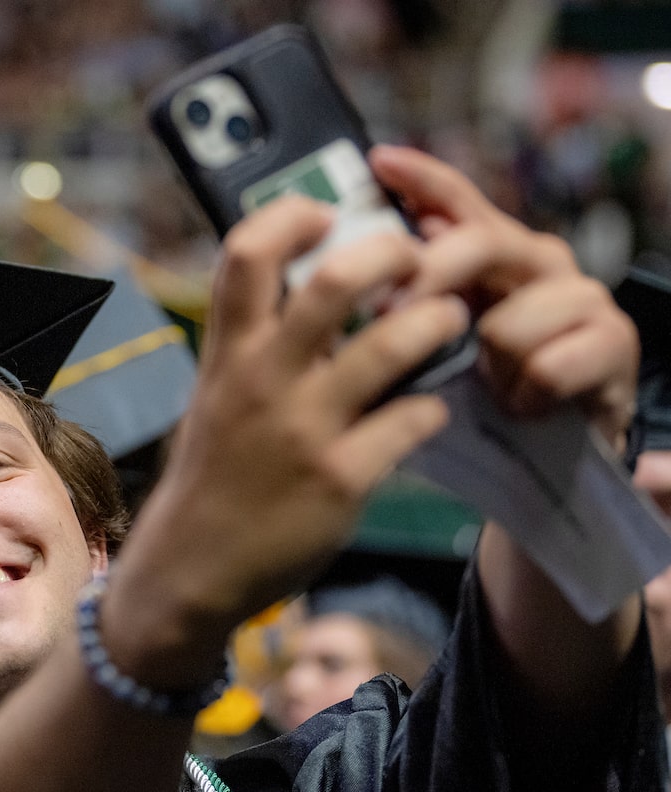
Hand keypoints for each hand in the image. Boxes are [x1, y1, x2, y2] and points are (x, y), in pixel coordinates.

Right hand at [103, 193, 467, 683]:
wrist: (191, 568)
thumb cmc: (211, 475)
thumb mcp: (214, 397)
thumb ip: (253, 345)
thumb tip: (309, 288)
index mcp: (226, 353)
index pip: (248, 252)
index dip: (294, 214)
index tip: (329, 214)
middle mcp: (263, 380)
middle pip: (337, 280)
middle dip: (393, 252)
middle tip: (418, 258)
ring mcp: (304, 429)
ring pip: (397, 342)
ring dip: (439, 321)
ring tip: (449, 321)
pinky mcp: (341, 478)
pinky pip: (414, 419)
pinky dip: (434, 405)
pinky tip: (429, 410)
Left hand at [371, 144, 638, 452]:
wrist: (557, 445)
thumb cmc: (488, 389)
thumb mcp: (440, 343)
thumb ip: (411, 300)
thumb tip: (361, 265)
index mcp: (496, 253)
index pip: (459, 201)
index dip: (421, 179)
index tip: (378, 161)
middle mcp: (541, 261)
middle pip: (479, 244)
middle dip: (426, 280)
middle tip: (386, 318)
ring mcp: (583, 297)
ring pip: (505, 324)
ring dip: (489, 369)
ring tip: (492, 386)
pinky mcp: (615, 341)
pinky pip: (546, 366)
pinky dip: (525, 397)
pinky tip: (526, 405)